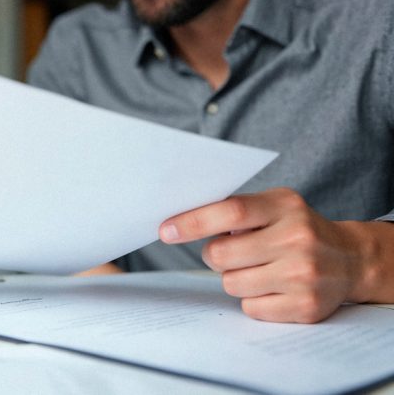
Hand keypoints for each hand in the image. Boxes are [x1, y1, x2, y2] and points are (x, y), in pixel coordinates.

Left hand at [159, 187, 375, 322]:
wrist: (350, 259)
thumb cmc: (296, 228)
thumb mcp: (274, 206)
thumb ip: (235, 210)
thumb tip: (180, 221)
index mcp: (285, 206)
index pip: (231, 212)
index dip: (193, 222)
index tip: (165, 230)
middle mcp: (297, 239)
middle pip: (222, 254)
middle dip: (214, 255)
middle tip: (226, 252)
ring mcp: (303, 275)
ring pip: (232, 283)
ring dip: (235, 277)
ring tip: (257, 267)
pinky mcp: (306, 307)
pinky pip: (250, 308)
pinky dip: (252, 299)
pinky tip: (272, 286)